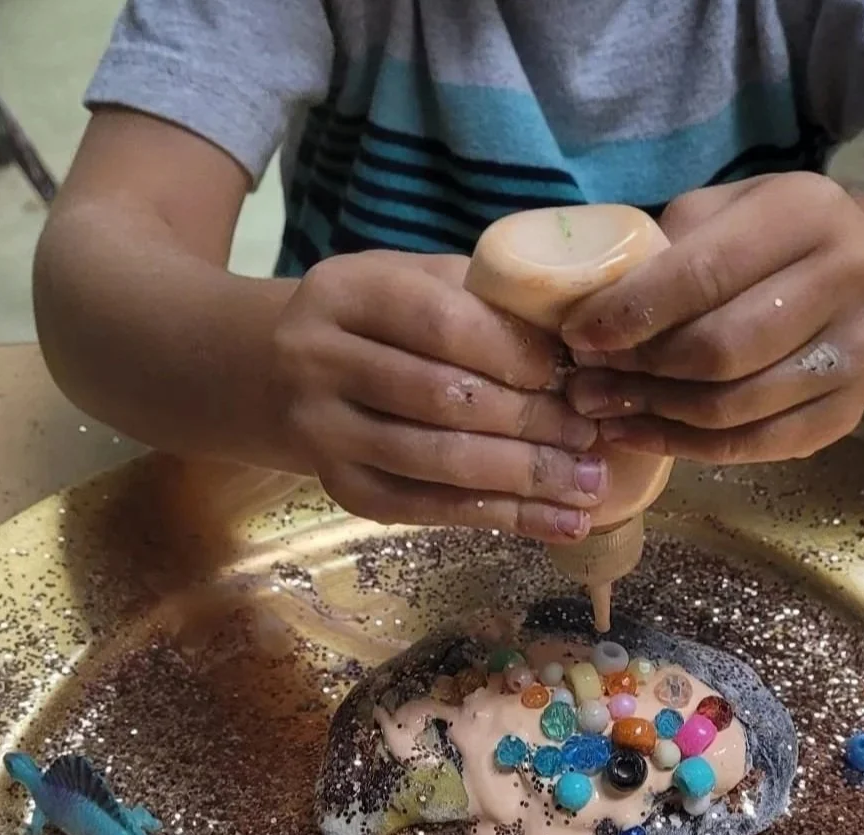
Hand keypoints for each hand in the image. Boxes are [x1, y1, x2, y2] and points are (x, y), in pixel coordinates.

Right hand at [272, 251, 602, 541]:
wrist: (272, 372)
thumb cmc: (375, 320)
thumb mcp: (412, 281)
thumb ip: (481, 298)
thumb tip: (579, 343)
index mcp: (345, 292)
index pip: (439, 322)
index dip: (511, 351)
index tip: (569, 373)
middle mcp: (318, 360)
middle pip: (441, 397)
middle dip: (529, 421)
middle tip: (591, 436)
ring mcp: (322, 431)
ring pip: (437, 461)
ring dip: (523, 477)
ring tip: (588, 486)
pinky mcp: (340, 489)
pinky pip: (427, 509)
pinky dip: (500, 518)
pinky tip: (558, 523)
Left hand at [559, 173, 863, 462]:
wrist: (849, 281)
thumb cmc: (759, 242)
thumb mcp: (716, 216)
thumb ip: (661, 253)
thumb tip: (582, 311)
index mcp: (809, 211)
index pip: (706, 273)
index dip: (633, 312)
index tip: (578, 335)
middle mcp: (851, 278)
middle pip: (724, 349)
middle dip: (643, 371)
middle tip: (586, 382)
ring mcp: (861, 351)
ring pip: (737, 406)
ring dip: (657, 414)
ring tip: (603, 409)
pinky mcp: (849, 411)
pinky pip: (756, 445)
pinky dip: (687, 446)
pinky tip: (640, 432)